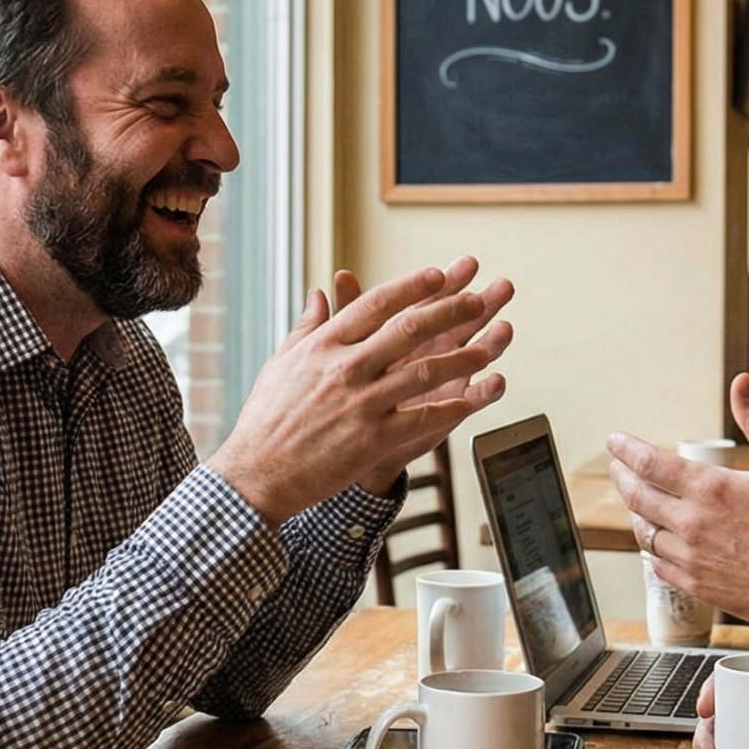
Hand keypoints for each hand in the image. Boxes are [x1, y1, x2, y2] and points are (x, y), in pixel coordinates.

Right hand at [209, 259, 512, 523]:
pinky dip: (454, 405)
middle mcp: (346, 367)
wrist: (258, 473)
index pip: (375, 304)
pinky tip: (477, 397)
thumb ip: (308, 326)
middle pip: (408, 329)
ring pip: (425, 371)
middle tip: (477, 301)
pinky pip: (424, 416)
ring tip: (490, 346)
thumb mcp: (282, 363)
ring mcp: (362, 402)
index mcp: (324, 345)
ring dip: (464, 357)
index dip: (411, 287)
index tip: (438, 275)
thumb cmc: (268, 418)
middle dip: (449, 311)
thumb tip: (322, 293)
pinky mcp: (374, 438)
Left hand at [608, 373, 748, 629]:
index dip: (626, 449)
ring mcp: (690, 557)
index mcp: (709, 489)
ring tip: (635, 500)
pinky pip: (658, 564)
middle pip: (637, 496)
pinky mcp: (695, 584)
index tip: (614, 441)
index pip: (649, 463)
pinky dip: (651, 549)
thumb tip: (742, 383)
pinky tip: (655, 543)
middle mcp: (691, 523)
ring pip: (643, 532)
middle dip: (622, 476)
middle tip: (616, 466)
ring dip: (635, 512)